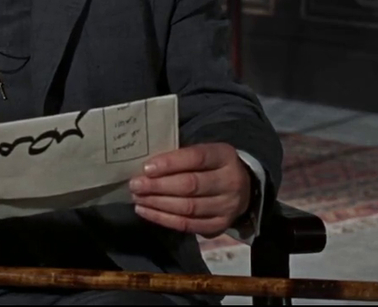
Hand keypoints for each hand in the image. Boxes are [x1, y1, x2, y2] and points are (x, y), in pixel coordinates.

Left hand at [128, 143, 252, 236]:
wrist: (242, 189)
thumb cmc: (211, 166)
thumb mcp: (203, 152)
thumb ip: (180, 156)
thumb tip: (146, 167)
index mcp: (224, 156)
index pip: (196, 158)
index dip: (170, 163)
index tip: (146, 168)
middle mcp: (230, 182)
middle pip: (191, 185)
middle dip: (158, 186)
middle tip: (135, 185)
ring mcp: (227, 207)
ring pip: (188, 207)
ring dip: (157, 203)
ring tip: (137, 198)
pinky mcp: (219, 226)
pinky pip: (187, 225)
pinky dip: (163, 219)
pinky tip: (146, 211)